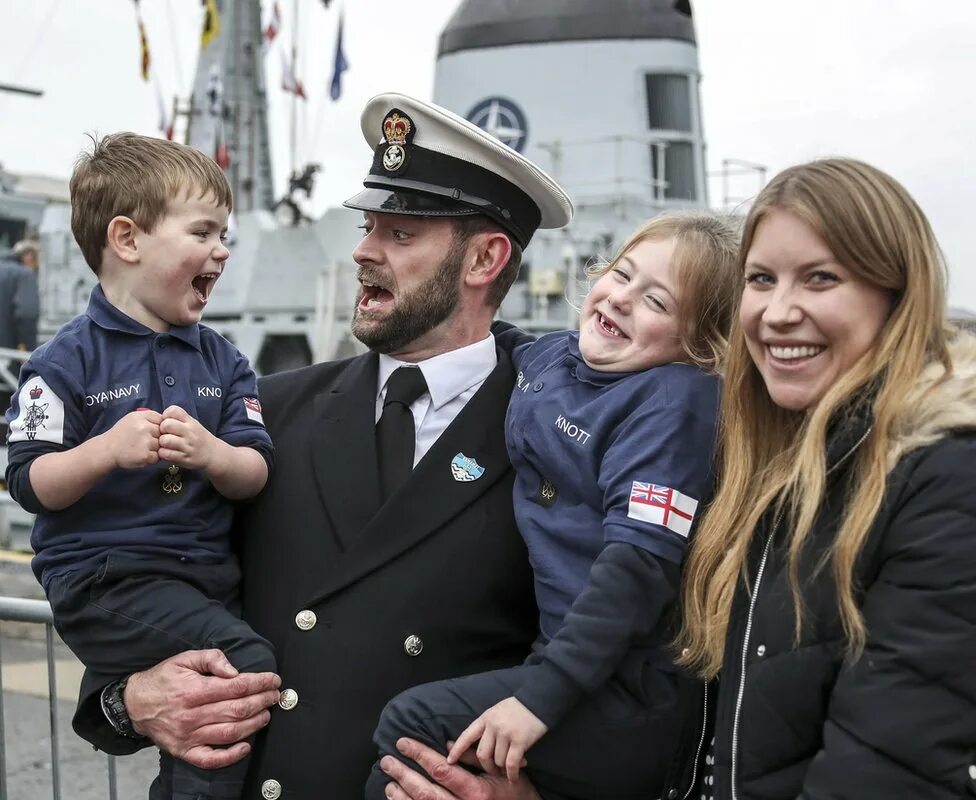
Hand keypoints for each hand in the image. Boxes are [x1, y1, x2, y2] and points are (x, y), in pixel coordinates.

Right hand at [105, 409, 162, 468]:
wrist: (107, 449)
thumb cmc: (122, 433)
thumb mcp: (133, 418)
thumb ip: (150, 417)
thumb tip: (169, 420)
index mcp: (141, 416)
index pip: (163, 420)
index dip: (159, 427)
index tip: (150, 431)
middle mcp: (144, 427)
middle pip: (165, 433)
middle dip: (158, 438)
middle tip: (145, 441)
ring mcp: (145, 442)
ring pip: (162, 445)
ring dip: (156, 448)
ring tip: (143, 448)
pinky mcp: (145, 455)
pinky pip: (158, 456)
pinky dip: (152, 458)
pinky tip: (142, 455)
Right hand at [124, 649, 280, 769]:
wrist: (134, 705)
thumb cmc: (163, 679)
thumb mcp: (184, 659)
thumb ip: (211, 659)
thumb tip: (234, 671)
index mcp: (193, 691)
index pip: (236, 687)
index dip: (259, 683)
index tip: (273, 680)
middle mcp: (192, 716)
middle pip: (237, 710)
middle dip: (262, 701)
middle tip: (275, 695)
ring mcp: (188, 737)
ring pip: (230, 733)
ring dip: (254, 724)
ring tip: (266, 714)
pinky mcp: (184, 751)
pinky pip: (210, 759)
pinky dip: (231, 756)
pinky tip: (247, 746)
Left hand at [158, 405, 219, 469]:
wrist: (213, 454)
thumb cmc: (198, 438)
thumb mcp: (193, 424)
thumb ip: (178, 420)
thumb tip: (159, 418)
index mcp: (191, 422)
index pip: (174, 410)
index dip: (166, 415)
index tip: (167, 421)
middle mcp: (190, 432)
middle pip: (166, 425)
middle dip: (161, 429)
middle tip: (165, 434)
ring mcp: (187, 446)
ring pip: (164, 440)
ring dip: (162, 443)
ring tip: (166, 445)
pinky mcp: (184, 458)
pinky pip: (165, 454)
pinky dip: (163, 453)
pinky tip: (168, 452)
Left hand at [381, 738, 540, 799]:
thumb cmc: (514, 793)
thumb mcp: (498, 773)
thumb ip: (472, 761)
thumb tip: (447, 747)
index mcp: (476, 793)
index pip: (441, 770)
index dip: (420, 755)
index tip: (404, 743)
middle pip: (426, 792)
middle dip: (404, 774)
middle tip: (387, 760)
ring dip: (402, 796)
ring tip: (389, 782)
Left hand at [448, 697, 547, 781]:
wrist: (538, 700)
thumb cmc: (518, 707)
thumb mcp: (497, 711)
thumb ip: (488, 724)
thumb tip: (478, 743)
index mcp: (485, 717)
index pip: (467, 735)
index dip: (457, 749)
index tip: (450, 761)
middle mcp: (493, 726)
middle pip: (482, 753)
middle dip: (487, 766)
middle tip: (493, 770)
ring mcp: (506, 733)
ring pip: (497, 760)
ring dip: (502, 768)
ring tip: (507, 770)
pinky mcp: (519, 740)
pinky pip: (511, 763)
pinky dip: (511, 774)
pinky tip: (513, 777)